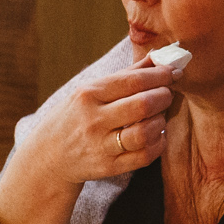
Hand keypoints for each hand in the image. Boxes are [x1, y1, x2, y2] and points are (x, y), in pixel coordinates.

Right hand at [0, 58, 175, 223]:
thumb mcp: (92, 91)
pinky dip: (157, 144)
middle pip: (142, 105)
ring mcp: (100, 146)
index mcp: (89, 94)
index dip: (159, 75)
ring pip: (144, 133)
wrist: (49, 155)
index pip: (133, 81)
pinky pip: (143, 157)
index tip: (174, 72)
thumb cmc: (76, 116)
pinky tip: (157, 135)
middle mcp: (93, 120)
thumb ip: (127, 74)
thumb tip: (159, 56)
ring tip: (160, 116)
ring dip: (160, 122)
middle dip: (163, 96)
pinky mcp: (108, 167)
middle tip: (168, 94)